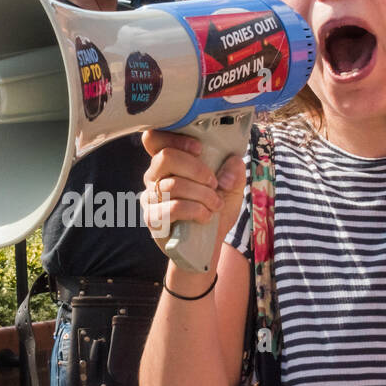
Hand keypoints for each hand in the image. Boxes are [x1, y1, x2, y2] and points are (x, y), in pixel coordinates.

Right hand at [140, 130, 246, 270]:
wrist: (205, 248)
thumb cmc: (213, 213)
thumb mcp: (231, 190)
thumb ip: (235, 173)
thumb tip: (234, 161)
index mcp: (168, 163)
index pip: (155, 138)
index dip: (175, 138)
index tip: (200, 149)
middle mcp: (154, 177)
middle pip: (166, 157)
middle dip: (196, 169)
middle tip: (213, 183)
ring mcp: (150, 197)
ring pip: (173, 185)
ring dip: (202, 194)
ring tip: (215, 204)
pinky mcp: (152, 218)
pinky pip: (173, 208)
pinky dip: (195, 210)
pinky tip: (206, 216)